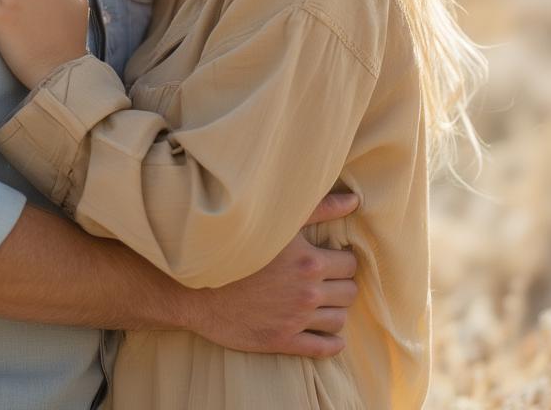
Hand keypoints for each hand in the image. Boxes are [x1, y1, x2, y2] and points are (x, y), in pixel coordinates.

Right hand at [184, 192, 358, 356]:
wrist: (195, 284)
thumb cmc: (235, 245)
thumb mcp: (278, 220)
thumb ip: (320, 208)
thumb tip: (355, 201)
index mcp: (309, 262)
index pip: (350, 264)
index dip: (342, 259)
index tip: (331, 257)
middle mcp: (307, 293)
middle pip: (348, 292)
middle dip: (340, 283)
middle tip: (327, 278)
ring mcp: (295, 320)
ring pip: (339, 320)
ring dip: (335, 309)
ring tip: (322, 300)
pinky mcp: (282, 340)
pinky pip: (323, 348)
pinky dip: (332, 342)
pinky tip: (325, 332)